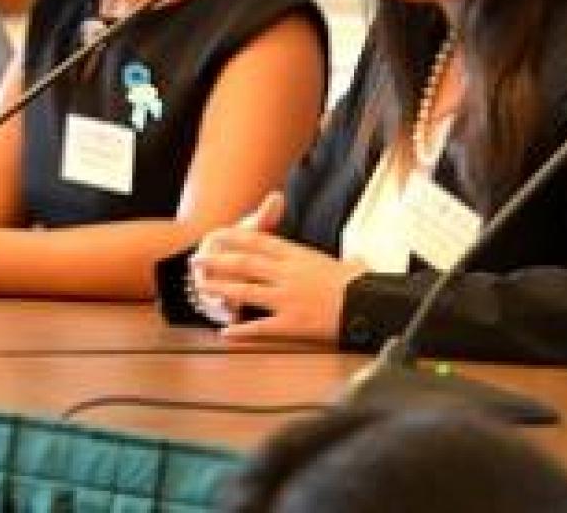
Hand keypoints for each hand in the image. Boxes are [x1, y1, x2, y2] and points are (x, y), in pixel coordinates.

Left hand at [190, 192, 364, 343]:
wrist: (369, 304)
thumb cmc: (358, 283)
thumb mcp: (338, 262)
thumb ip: (319, 259)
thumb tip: (324, 257)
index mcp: (299, 256)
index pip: (260, 241)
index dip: (235, 237)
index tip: (216, 233)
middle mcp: (289, 274)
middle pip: (245, 263)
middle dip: (218, 260)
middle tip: (196, 259)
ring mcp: (288, 298)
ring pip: (246, 291)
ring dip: (220, 289)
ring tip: (201, 288)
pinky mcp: (292, 323)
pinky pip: (261, 327)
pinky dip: (241, 329)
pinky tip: (225, 332)